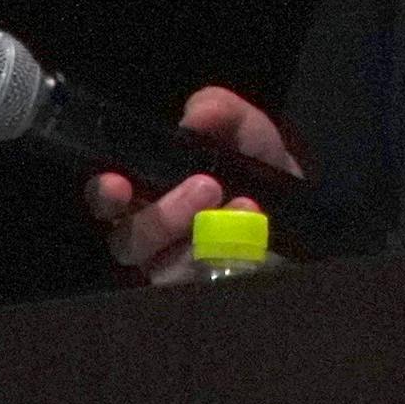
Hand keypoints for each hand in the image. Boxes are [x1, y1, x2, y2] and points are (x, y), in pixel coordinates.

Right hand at [84, 85, 303, 285]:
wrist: (300, 211)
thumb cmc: (256, 168)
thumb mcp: (247, 131)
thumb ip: (221, 113)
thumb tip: (195, 116)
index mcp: (148, 193)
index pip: (108, 201)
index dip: (104, 196)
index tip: (116, 184)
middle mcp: (154, 238)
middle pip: (129, 243)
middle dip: (160, 217)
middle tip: (207, 187)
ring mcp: (178, 271)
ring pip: (166, 270)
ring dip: (202, 239)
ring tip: (244, 207)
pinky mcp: (205, 289)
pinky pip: (204, 284)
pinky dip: (230, 256)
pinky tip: (253, 236)